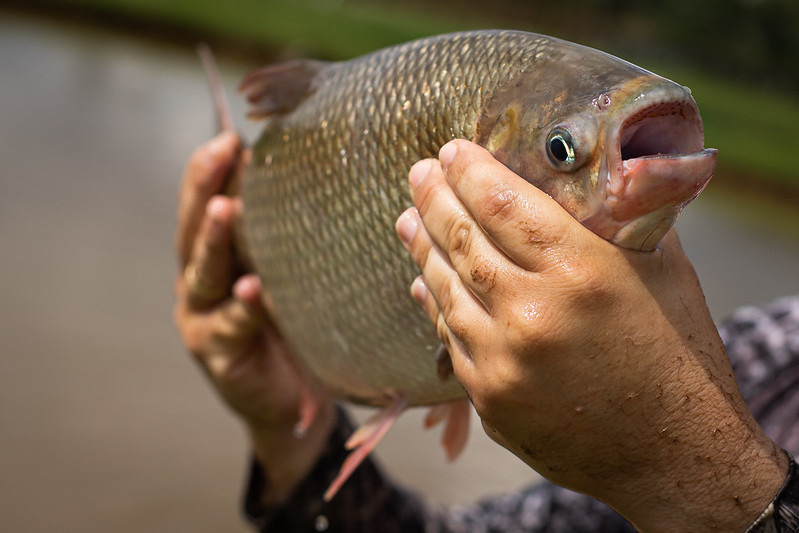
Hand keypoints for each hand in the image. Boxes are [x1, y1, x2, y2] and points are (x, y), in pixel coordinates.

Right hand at [174, 132, 334, 503]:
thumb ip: (286, 239)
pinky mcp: (219, 355)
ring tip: (226, 210)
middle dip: (205, 188)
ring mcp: (204, 319)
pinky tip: (252, 290)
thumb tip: (324, 178)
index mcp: (217, 257)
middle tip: (220, 151)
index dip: (211, 170)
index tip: (231, 136)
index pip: (205, 204)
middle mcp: (201, 283)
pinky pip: (231, 327)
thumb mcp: (288, 277)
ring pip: (204, 273)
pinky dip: (243, 308)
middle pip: (194, 229)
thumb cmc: (294, 328)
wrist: (293, 401)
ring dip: (215, 240)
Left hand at [396, 140, 787, 531]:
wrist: (674, 454)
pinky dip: (432, 301)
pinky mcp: (489, 396)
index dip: (469, 171)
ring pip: (444, 286)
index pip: (503, 202)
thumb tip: (582, 178)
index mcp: (581, 270)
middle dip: (433, 198)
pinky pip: (448, 336)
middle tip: (417, 172)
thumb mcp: (664, 269)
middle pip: (462, 239)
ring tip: (407, 219)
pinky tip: (423, 280)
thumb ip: (619, 219)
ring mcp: (503, 359)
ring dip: (421, 247)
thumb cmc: (676, 353)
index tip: (451, 150)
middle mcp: (533, 312)